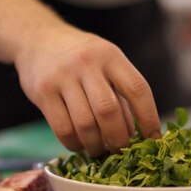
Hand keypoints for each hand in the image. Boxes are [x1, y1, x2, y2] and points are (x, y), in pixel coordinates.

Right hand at [15, 26, 160, 155]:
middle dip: (118, 139)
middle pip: (108, 111)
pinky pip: (63, 129)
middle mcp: (87, 63)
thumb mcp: (105, 63)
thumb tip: (136, 135)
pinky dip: (74, 144)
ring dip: (95, 145)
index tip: (153, 138)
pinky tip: (79, 144)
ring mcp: (62, 77)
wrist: (38, 39)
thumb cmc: (80, 57)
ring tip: (99, 149)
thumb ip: (120, 94)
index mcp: (110, 56)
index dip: (149, 117)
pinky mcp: (43, 92)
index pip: (137, 89)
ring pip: (85, 124)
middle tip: (120, 150)